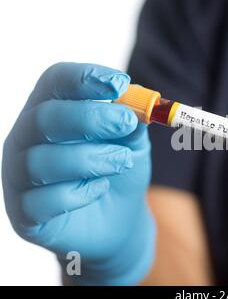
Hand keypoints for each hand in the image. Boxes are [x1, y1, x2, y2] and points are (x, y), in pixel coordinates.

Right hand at [2, 62, 154, 284]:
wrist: (119, 220)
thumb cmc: (119, 170)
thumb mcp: (132, 141)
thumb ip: (132, 121)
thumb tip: (137, 102)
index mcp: (50, 110)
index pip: (54, 82)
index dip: (84, 78)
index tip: (120, 83)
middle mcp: (26, 139)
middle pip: (44, 118)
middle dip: (89, 118)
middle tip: (125, 122)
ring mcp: (19, 177)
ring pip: (41, 161)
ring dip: (89, 158)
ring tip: (122, 161)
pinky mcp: (24, 215)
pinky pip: (41, 202)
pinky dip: (77, 194)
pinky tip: (99, 189)